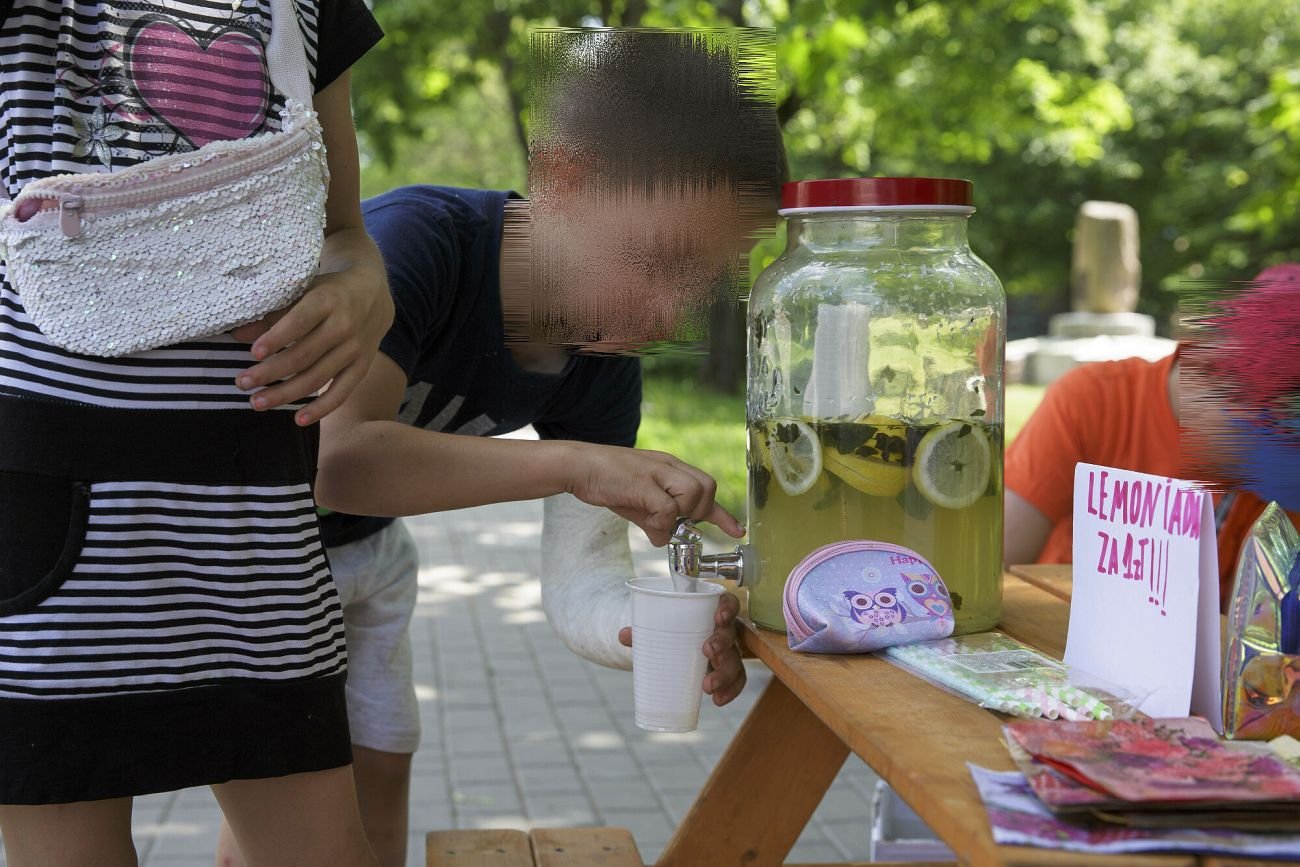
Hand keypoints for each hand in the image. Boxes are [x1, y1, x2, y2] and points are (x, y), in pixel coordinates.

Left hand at [232, 255, 392, 425]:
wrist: (374, 297)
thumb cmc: (329, 292)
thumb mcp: (303, 290)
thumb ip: (273, 312)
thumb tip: (239, 335)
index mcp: (327, 300)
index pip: (299, 321)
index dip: (276, 339)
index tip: (253, 353)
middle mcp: (344, 325)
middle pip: (304, 355)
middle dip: (270, 372)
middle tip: (242, 382)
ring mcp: (355, 349)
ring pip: (317, 377)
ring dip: (285, 394)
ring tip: (257, 402)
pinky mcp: (362, 367)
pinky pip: (342, 393)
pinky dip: (321, 408)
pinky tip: (298, 420)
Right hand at [566, 444, 744, 544]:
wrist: (578, 466)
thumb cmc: (607, 482)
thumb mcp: (636, 504)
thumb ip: (654, 520)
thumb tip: (663, 540)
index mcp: (670, 468)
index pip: (706, 488)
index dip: (722, 514)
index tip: (737, 531)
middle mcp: (668, 466)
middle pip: (707, 488)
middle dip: (697, 512)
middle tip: (672, 522)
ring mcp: (656, 472)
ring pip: (693, 495)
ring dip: (678, 516)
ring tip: (655, 521)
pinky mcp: (642, 483)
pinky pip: (667, 508)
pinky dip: (661, 522)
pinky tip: (647, 523)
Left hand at [619, 592, 745, 704]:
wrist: (678, 647)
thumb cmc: (673, 632)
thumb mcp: (660, 629)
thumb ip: (643, 631)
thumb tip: (624, 635)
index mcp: (712, 613)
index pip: (728, 603)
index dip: (728, 608)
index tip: (718, 616)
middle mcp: (725, 631)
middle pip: (731, 635)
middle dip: (721, 643)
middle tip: (707, 652)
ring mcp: (729, 652)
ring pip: (736, 662)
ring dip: (725, 674)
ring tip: (707, 686)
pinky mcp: (727, 672)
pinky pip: (736, 681)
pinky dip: (729, 692)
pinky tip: (717, 700)